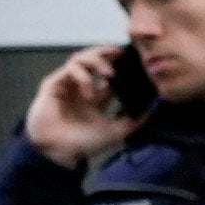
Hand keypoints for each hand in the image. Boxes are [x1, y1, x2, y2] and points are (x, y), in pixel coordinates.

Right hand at [24, 46, 141, 165]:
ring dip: (96, 61)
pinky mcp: (53, 84)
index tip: (134, 64)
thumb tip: (151, 109)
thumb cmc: (82, 144)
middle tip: (120, 52)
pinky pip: (70, 69)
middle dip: (106, 52)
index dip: (120, 67)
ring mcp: (66, 84)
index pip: (108, 75)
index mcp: (95, 97)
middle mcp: (81, 88)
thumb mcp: (115, 132)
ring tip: (109, 74)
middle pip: (92, 59)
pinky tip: (90, 94)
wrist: (59, 152)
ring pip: (80, 59)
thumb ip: (133, 121)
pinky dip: (84, 78)